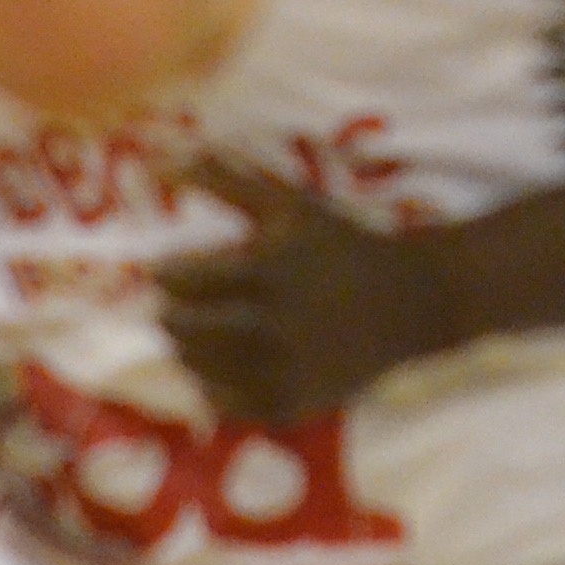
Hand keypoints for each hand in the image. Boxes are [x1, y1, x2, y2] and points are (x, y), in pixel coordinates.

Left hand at [157, 159, 461, 424]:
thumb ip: (222, 179)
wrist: (409, 302)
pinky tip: (224, 359)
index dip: (163, 272)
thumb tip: (155, 161)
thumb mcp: (289, 202)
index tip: (164, 269)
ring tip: (198, 326)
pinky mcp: (291, 404)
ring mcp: (282, 370)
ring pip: (195, 366)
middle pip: (179, 327)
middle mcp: (273, 326)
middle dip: (168, 311)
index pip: (177, 281)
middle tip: (173, 302)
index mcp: (267, 271)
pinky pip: (223, 403)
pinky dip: (211, 383)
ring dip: (185, 345)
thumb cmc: (340, 243)